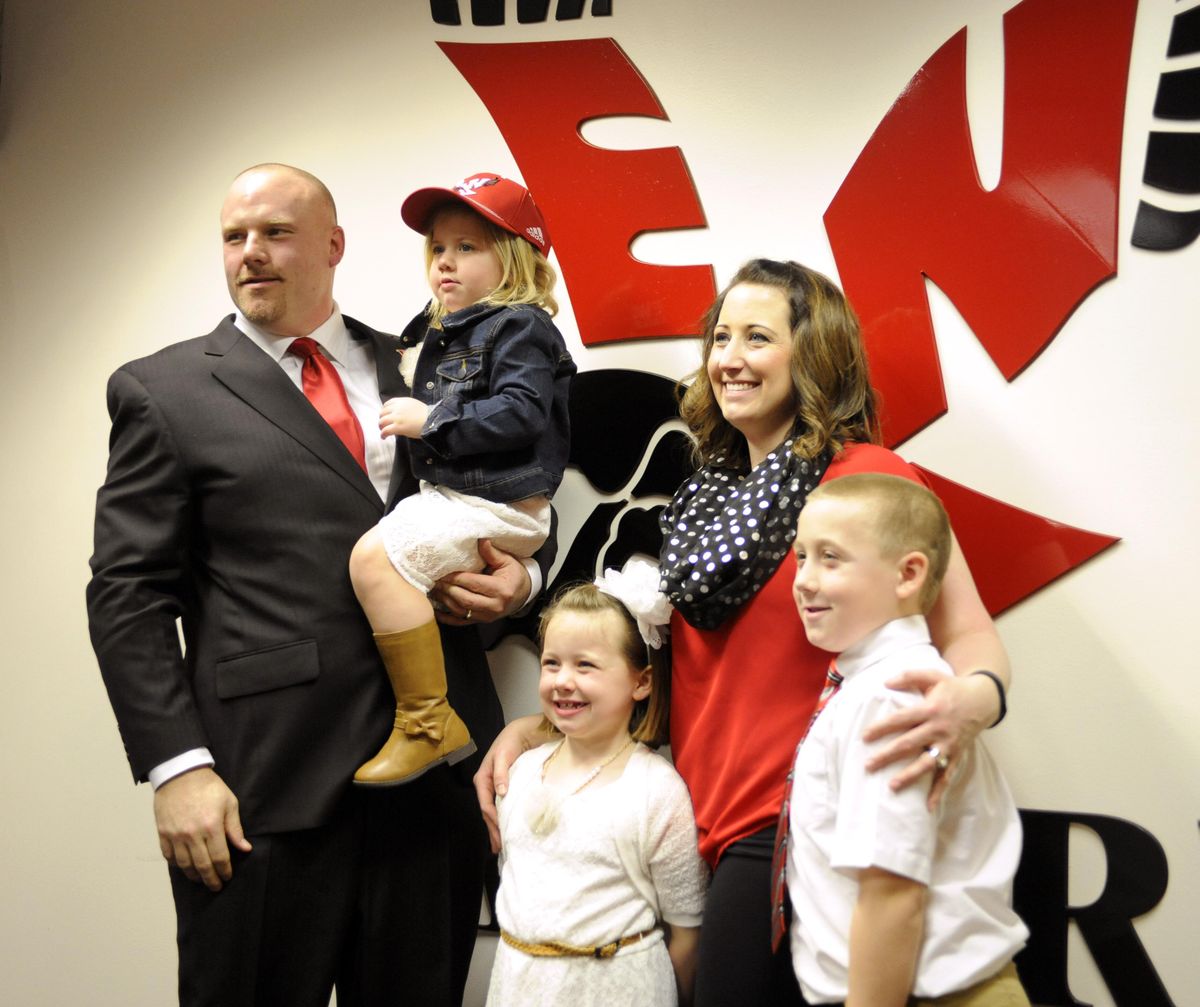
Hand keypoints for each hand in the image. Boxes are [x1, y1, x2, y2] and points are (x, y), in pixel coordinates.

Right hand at [153, 767, 251, 890]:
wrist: (181, 773)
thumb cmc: (208, 786)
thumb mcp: (229, 803)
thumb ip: (235, 828)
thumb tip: (245, 848)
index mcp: (211, 827)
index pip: (220, 858)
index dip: (224, 871)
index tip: (227, 877)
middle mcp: (192, 834)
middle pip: (202, 866)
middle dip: (210, 879)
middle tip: (216, 887)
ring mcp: (175, 835)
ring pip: (184, 865)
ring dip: (193, 876)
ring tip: (201, 879)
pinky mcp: (163, 833)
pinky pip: (168, 856)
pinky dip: (176, 865)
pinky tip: (184, 867)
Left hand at [379, 397, 428, 438]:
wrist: (432, 420)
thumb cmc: (427, 415)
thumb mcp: (415, 405)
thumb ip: (405, 407)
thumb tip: (399, 414)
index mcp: (402, 401)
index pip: (387, 404)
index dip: (384, 410)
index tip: (385, 415)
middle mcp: (398, 408)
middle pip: (383, 412)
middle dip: (381, 419)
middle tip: (383, 424)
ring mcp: (397, 417)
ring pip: (382, 421)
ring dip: (381, 426)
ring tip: (383, 431)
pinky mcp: (398, 427)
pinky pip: (386, 430)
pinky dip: (383, 434)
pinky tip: (384, 437)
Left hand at [430, 539, 530, 625]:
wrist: (523, 594)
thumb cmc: (514, 575)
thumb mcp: (507, 561)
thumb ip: (492, 553)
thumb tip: (481, 540)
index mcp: (501, 590)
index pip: (473, 583)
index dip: (456, 578)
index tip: (443, 571)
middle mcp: (494, 606)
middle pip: (465, 599)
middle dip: (448, 589)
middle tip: (435, 579)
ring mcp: (487, 617)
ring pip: (461, 611)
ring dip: (444, 601)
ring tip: (433, 589)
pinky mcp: (481, 622)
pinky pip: (461, 622)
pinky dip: (447, 618)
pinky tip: (436, 610)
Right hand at [473, 715, 542, 852]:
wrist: (522, 731)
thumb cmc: (511, 741)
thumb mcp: (504, 754)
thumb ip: (501, 772)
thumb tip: (501, 792)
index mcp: (482, 779)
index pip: (486, 805)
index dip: (493, 820)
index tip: (502, 834)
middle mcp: (487, 785)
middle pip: (488, 812)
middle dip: (493, 830)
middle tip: (500, 848)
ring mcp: (495, 787)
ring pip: (494, 811)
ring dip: (497, 827)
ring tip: (502, 844)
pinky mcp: (505, 787)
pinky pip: (501, 806)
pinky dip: (503, 818)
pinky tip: (507, 828)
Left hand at [862, 670, 993, 809]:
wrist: (984, 700)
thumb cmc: (953, 687)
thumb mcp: (933, 676)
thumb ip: (909, 676)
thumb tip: (885, 682)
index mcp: (931, 709)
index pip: (901, 719)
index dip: (882, 728)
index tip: (865, 737)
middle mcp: (939, 729)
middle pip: (910, 744)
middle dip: (888, 755)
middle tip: (869, 765)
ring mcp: (949, 744)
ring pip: (927, 763)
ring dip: (910, 776)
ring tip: (892, 786)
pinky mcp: (957, 754)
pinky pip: (948, 775)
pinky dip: (939, 791)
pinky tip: (929, 806)